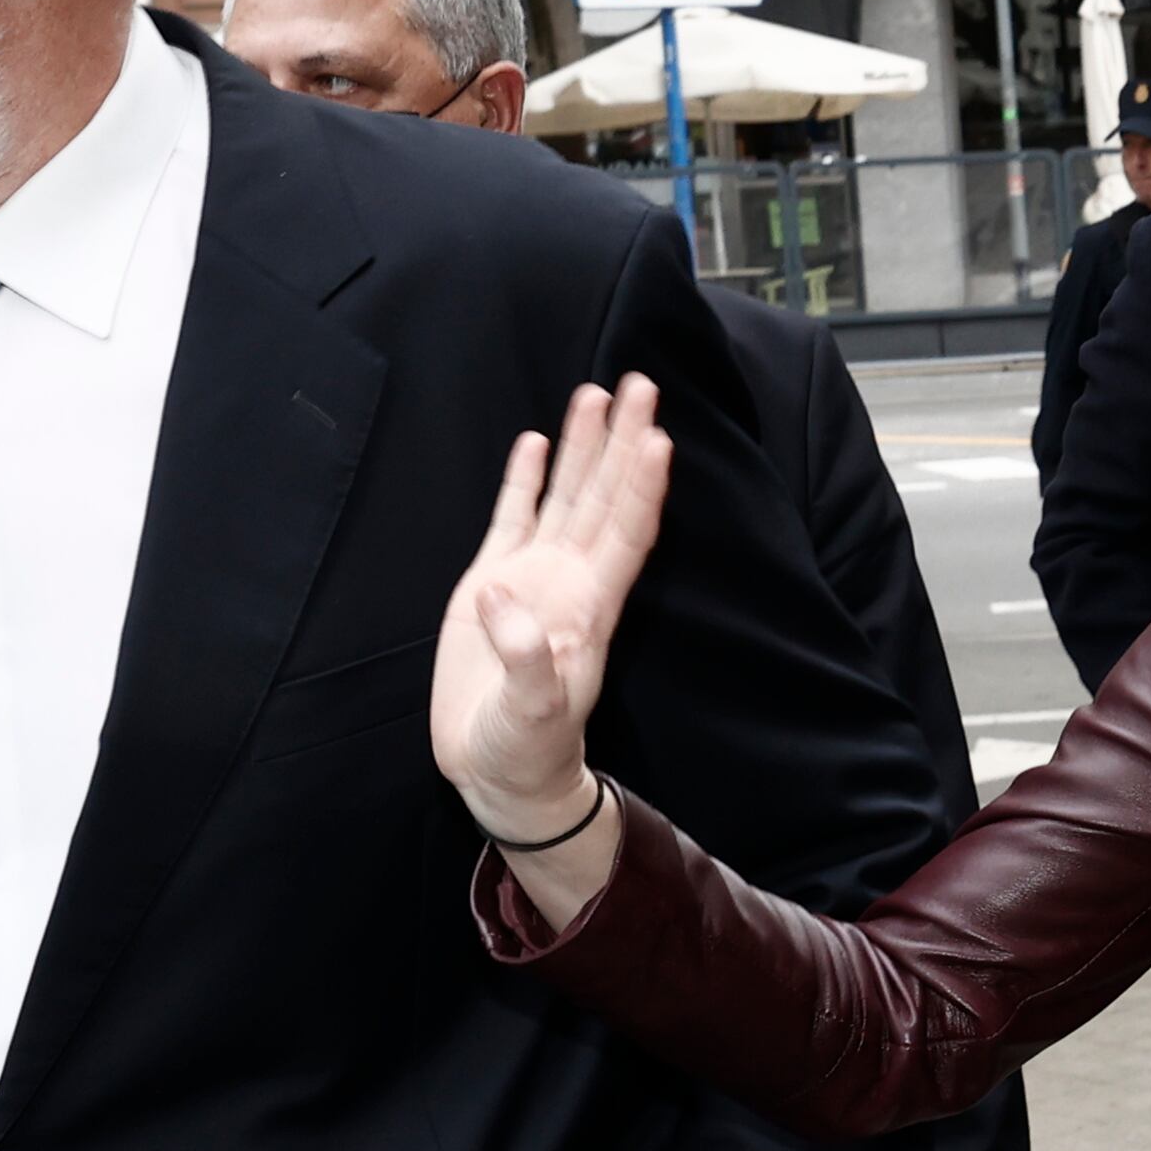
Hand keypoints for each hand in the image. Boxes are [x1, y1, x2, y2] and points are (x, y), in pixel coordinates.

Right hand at [431, 378, 672, 916]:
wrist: (496, 767)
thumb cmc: (526, 748)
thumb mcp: (531, 716)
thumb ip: (526, 664)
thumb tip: (504, 602)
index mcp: (590, 607)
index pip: (626, 534)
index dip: (642, 488)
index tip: (657, 438)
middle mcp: (571, 581)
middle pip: (605, 496)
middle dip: (623, 441)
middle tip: (640, 383)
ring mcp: (535, 578)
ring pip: (566, 496)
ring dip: (582, 447)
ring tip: (595, 392)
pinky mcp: (494, 583)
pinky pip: (514, 517)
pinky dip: (525, 479)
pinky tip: (535, 440)